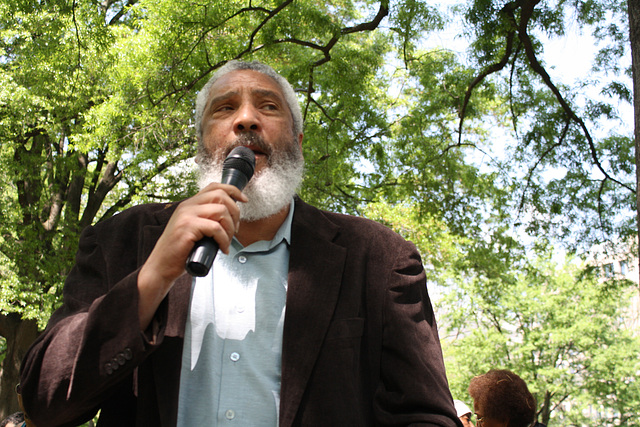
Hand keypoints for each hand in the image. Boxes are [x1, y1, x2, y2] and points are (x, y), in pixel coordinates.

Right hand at [137, 183, 247, 328]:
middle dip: (235, 212)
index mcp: (190, 204)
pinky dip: (224, 239)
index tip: (244, 200)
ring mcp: (186, 215)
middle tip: (235, 229)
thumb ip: (206, 219)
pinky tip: (222, 248)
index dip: (233, 190)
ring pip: (221, 211)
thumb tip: (230, 218)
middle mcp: (187, 206)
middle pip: (221, 196)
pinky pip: (216, 228)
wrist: (161, 266)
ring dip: (230, 228)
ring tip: (227, 241)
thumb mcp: (193, 229)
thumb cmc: (179, 251)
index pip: (214, 187)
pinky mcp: (187, 227)